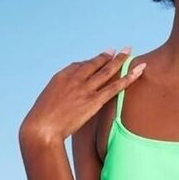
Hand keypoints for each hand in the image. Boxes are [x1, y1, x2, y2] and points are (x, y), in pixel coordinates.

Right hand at [19, 48, 145, 143]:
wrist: (41, 129)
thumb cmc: (40, 121)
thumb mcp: (46, 102)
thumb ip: (58, 97)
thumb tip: (63, 101)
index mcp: (61, 77)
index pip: (79, 65)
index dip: (90, 63)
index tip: (97, 60)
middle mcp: (75, 79)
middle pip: (94, 63)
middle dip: (107, 56)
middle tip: (116, 50)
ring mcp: (85, 89)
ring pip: (107, 71)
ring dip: (120, 60)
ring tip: (129, 51)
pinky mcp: (94, 101)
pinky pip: (115, 87)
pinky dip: (128, 78)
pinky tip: (138, 71)